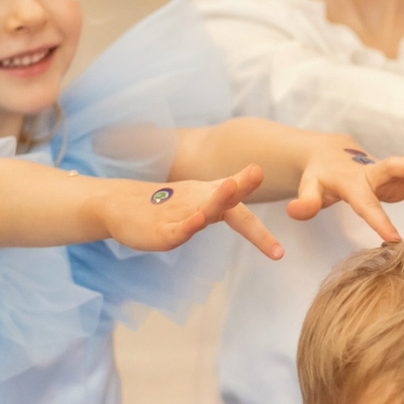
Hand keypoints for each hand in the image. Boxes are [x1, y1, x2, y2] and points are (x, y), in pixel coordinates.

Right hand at [95, 168, 279, 258]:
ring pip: (202, 207)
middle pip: (224, 198)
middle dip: (241, 186)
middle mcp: (199, 203)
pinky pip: (179, 228)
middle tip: (258, 172)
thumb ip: (233, 190)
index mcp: (211, 198)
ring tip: (231, 185)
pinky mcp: (163, 232)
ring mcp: (181, 216)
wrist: (122, 206)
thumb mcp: (204, 196)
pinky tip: (198, 220)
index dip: (254, 191)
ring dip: (217, 198)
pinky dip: (189, 224)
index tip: (281, 208)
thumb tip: (257, 171)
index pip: (239, 199)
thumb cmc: (169, 203)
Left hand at [283, 138, 403, 243]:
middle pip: (392, 167)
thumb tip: (294, 211)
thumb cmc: (319, 177)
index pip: (365, 202)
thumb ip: (305, 203)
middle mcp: (370, 172)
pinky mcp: (395, 173)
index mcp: (349, 181)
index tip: (393, 239)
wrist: (330, 155)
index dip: (378, 219)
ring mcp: (385, 170)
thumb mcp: (309, 189)